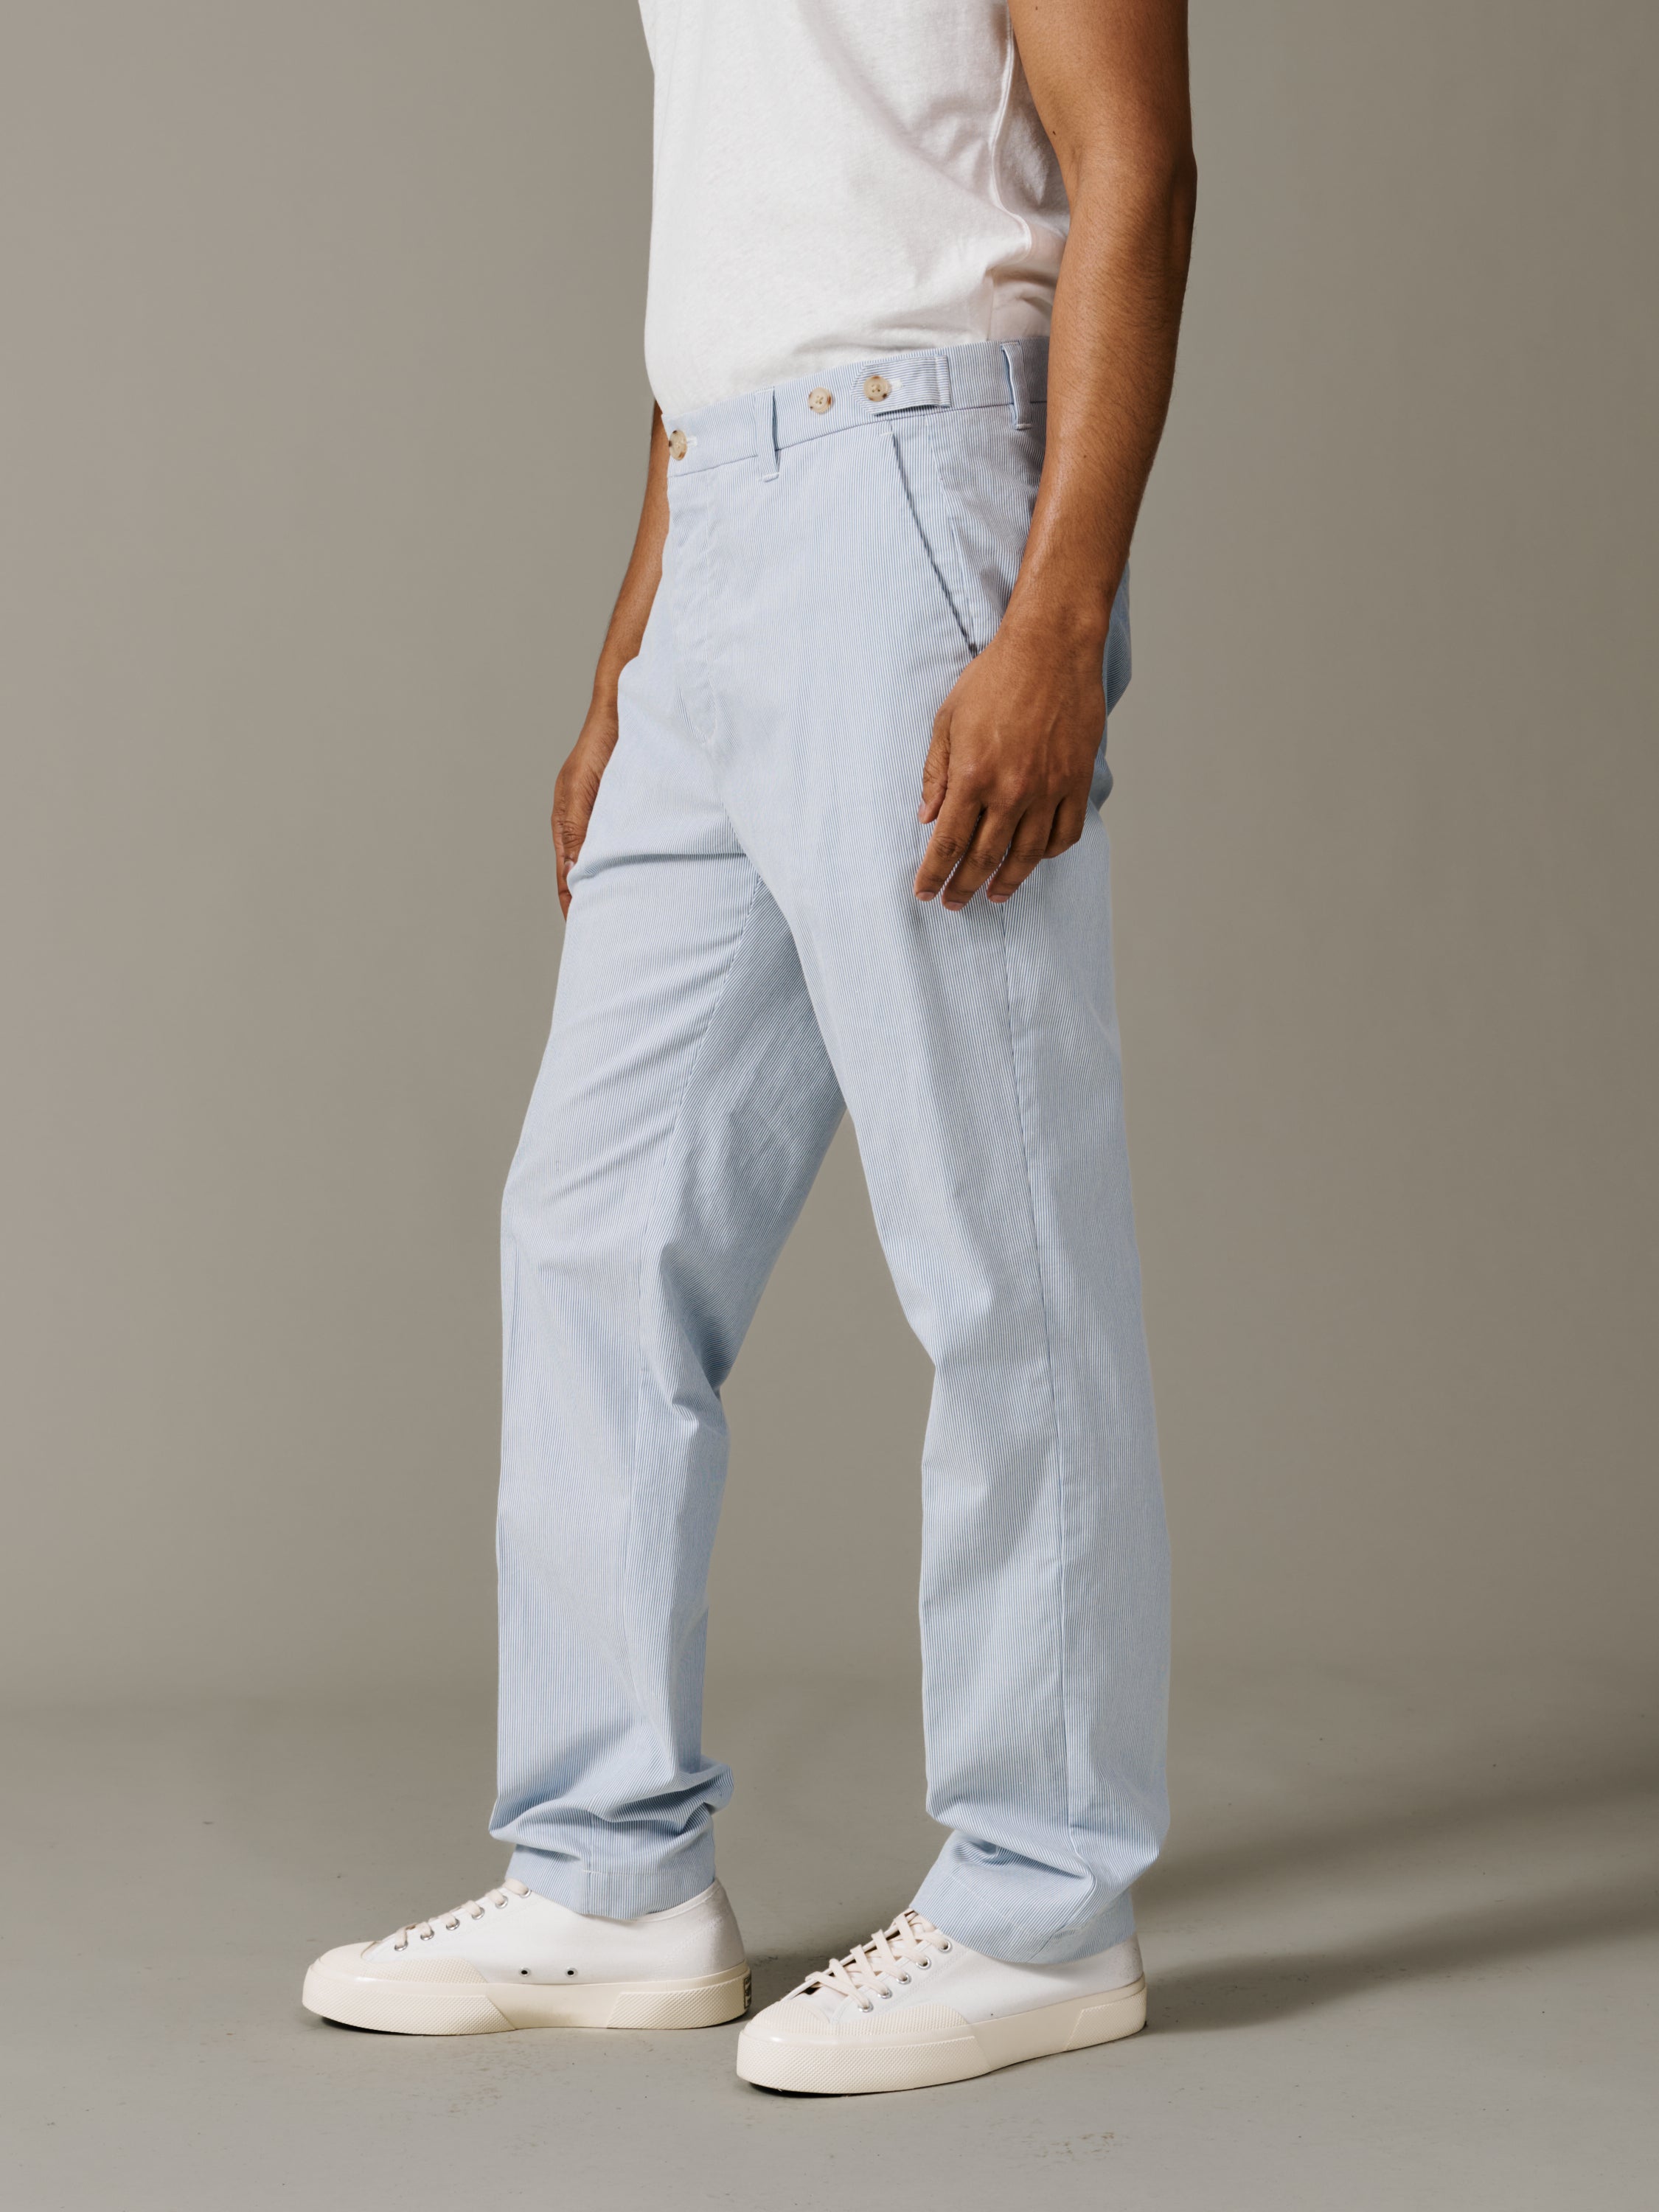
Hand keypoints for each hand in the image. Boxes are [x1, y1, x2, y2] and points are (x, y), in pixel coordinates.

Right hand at [552, 699, 620, 917]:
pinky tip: (657, 878)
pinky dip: (640, 863)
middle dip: (600, 902)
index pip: (569, 877)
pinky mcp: (637, 811)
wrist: (632, 706)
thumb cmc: (602, 743)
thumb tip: (576, 875)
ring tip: (637, 914)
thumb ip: (578, 830)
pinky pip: (637, 845)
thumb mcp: (582, 790)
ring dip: (623, 884)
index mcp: (568, 824)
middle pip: (592, 875)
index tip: (586, 932)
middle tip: (615, 933)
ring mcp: (613, 819)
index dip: (576, 905)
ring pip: (615, 862)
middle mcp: (590, 826)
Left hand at [913, 613, 1106, 909]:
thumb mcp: (947, 719)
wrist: (1051, 647)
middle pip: (985, 858)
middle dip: (964, 888)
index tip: (925, 893)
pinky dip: (1050, 853)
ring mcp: (1049, 788)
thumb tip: (928, 818)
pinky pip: (1066, 833)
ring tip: (994, 895)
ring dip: (1007, 881)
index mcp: (972, 775)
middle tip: (954, 904)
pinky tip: (1036, 859)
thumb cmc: (995, 677)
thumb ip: (936, 773)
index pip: (948, 843)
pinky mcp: (1077, 780)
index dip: (934, 875)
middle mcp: (1011, 790)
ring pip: (1027, 855)